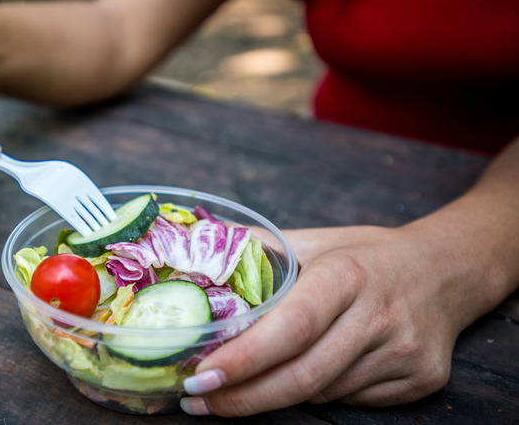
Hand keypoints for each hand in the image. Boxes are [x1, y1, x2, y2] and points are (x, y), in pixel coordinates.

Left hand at [180, 225, 478, 415]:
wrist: (446, 271)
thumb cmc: (367, 256)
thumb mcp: (316, 241)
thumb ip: (261, 252)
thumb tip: (196, 256)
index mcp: (347, 275)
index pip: (290, 327)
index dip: (243, 359)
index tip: (201, 376)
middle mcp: (379, 316)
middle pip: (303, 376)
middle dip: (243, 397)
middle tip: (198, 400)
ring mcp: (403, 353)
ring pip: (322, 394)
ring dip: (275, 393)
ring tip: (245, 383)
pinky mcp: (420, 380)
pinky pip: (350, 401)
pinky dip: (316, 394)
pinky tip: (306, 374)